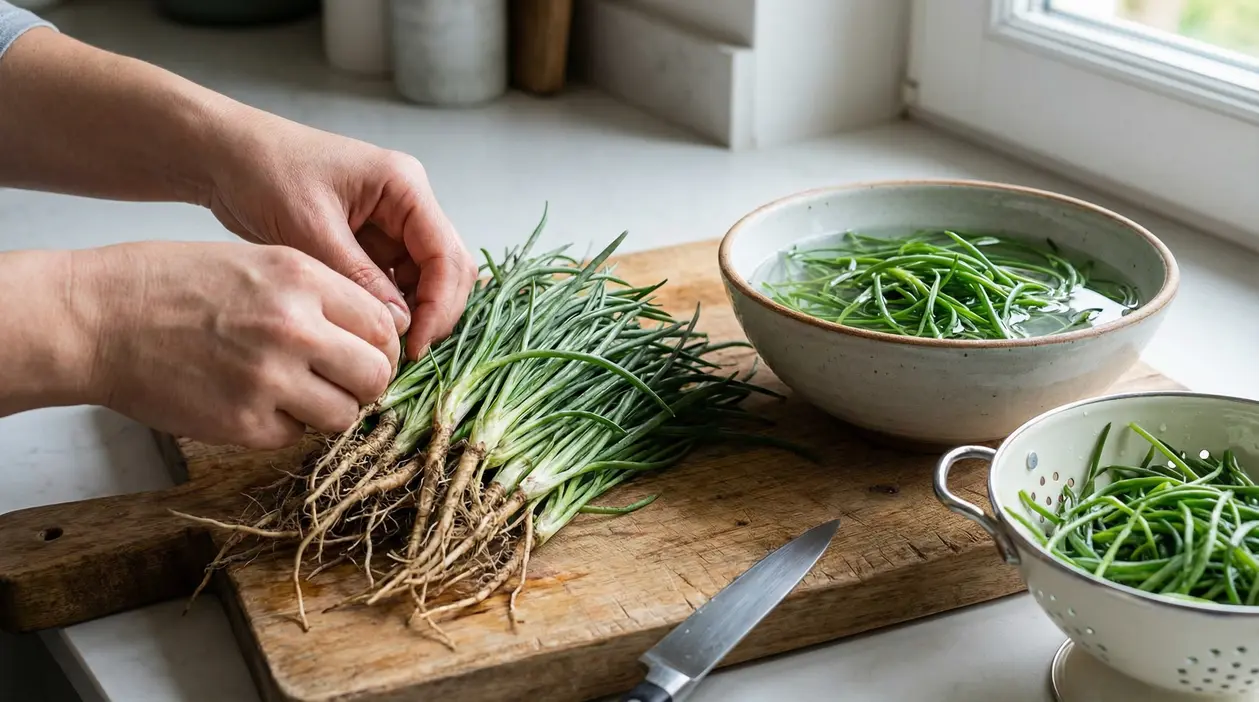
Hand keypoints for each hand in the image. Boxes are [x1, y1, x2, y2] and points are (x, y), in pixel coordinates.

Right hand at [75, 241, 398, 448]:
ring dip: (330, 409)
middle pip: (377, 375)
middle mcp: (294, 329)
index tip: (369, 352)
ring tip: (297, 393)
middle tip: (343, 380)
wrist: (96, 318)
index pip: (385, 325)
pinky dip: (285, 426)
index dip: (383, 345)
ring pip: (345, 414)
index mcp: (301, 280)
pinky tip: (254, 401)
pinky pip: (297, 436)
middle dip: (366, 382)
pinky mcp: (244, 425)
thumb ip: (318, 295)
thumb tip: (371, 332)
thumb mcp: (256, 261)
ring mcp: (270, 380)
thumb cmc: (170, 284)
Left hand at [203, 110, 477, 358]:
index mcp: (404, 186)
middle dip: (435, 312)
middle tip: (406, 353)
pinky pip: (397, 280)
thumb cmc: (263, 173)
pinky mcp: (372, 239)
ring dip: (414, 312)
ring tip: (384, 345)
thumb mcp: (311, 229)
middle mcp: (408, 202)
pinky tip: (369, 329)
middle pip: (448, 267)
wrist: (224, 155)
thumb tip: (399, 325)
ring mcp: (393, 221)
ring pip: (426, 278)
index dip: (439, 305)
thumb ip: (358, 277)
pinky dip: (390, 306)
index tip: (415, 345)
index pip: (447, 255)